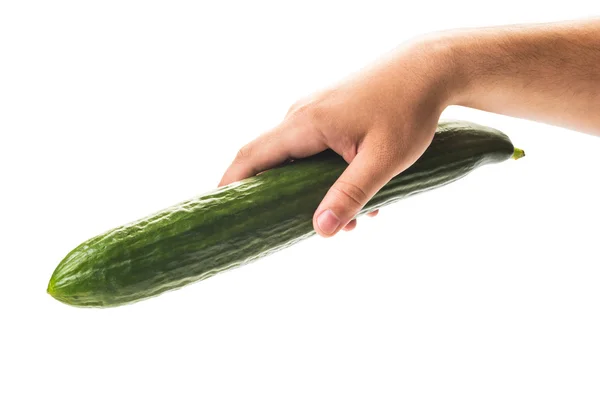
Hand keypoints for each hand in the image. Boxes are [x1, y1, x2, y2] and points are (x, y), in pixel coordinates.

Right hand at [219, 37, 454, 236]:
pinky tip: (360, 191)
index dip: (231, 184)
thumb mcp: (382, 159)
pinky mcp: (329, 113)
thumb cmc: (408, 109)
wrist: (428, 68)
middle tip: (286, 226)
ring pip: (298, 158)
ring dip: (312, 190)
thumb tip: (321, 230)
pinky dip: (327, 174)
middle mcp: (302, 115)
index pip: (252, 156)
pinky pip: (315, 148)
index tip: (221, 210)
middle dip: (277, 197)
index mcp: (305, 124)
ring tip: (351, 216)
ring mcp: (315, 112)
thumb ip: (350, 194)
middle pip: (270, 160)